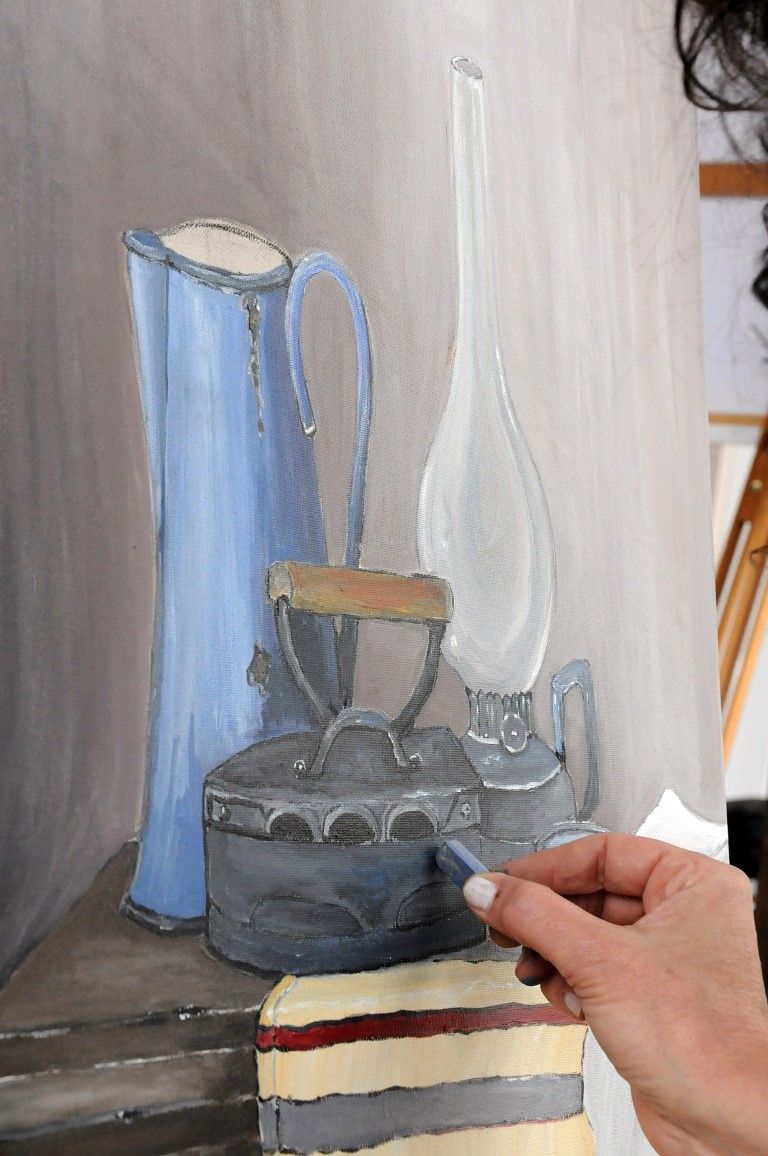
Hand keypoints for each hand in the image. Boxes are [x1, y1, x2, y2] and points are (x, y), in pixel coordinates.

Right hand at [462, 833, 767, 1155]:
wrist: (727, 1124)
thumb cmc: (705, 1044)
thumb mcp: (601, 961)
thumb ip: (535, 915)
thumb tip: (489, 888)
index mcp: (693, 884)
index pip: (603, 853)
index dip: (547, 868)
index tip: (503, 880)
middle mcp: (685, 915)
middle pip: (591, 895)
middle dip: (547, 919)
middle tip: (505, 923)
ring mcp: (668, 959)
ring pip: (588, 936)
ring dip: (555, 955)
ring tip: (536, 969)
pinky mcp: (651, 1000)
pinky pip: (596, 972)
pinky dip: (573, 984)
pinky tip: (570, 1001)